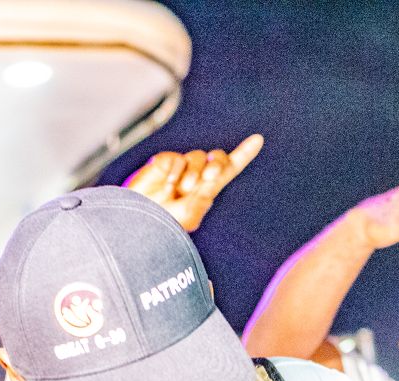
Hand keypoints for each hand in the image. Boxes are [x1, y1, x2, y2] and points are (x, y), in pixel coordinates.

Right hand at [124, 134, 263, 232]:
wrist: (140, 218)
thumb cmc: (166, 223)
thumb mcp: (191, 214)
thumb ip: (205, 194)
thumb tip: (213, 176)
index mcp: (209, 189)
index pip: (230, 168)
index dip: (244, 153)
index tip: (258, 139)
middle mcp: (198, 176)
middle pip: (218, 157)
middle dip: (218, 164)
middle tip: (210, 179)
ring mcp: (182, 168)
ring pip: (198, 156)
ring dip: (193, 173)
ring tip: (182, 189)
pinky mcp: (166, 162)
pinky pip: (178, 158)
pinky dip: (175, 172)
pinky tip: (168, 185)